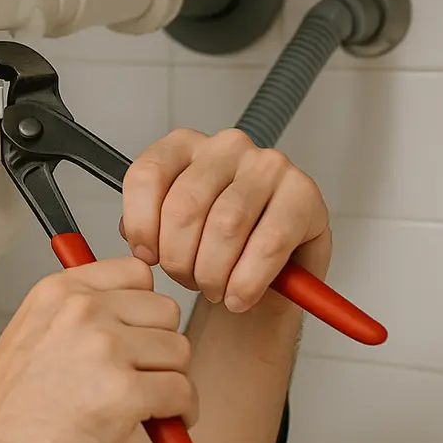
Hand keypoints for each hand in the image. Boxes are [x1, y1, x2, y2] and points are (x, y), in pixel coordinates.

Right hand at [0, 257, 194, 442]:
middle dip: (160, 345)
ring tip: (145, 400)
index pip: (137, 272)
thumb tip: (135, 313)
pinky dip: (179, 413)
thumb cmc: (10, 408)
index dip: (145, 306)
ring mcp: (104, 349)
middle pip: (165, 311)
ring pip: (179, 350)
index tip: (142, 329)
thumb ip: (79, 311)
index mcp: (59, 291)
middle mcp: (82, 311)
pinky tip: (156, 421)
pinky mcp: (123, 393)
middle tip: (142, 373)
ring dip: (170, 379)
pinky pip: (182, 392)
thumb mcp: (34, 332)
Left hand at [120, 127, 331, 313]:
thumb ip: (147, 227)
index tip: (147, 256)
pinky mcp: (303, 194)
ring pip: (225, 226)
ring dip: (213, 272)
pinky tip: (239, 296)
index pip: (148, 175)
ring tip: (215, 289)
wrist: (268, 273)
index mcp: (185, 145)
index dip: (141, 225)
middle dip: (179, 259)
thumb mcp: (171, 232)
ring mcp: (267, 166)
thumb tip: (139, 241)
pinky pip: (267, 244)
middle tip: (188, 281)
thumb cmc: (216, 247)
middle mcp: (226, 147)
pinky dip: (247, 281)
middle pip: (185, 206)